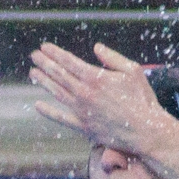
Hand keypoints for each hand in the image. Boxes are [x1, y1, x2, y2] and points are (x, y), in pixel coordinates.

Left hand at [28, 42, 177, 155]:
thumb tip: (96, 47)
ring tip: (33, 73)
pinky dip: (48, 112)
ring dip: (43, 82)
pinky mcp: (83, 127)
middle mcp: (84, 93)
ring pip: (57, 93)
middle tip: (34, 56)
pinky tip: (38, 106)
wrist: (146, 131)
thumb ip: (112, 57)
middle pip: (59, 75)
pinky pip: (61, 118)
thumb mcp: (133, 70)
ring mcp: (82, 111)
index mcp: (95, 77)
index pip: (68, 61)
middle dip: (44, 63)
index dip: (54, 53)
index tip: (44, 47)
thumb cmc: (142, 99)